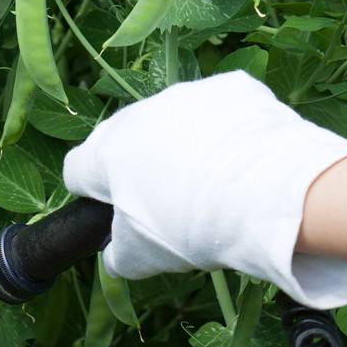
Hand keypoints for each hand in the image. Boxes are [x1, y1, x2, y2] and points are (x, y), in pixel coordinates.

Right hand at [62, 71, 346, 307]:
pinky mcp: (233, 87)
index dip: (94, 196)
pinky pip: (221, 112)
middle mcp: (140, 111)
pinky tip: (243, 163)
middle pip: (128, 142)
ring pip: (174, 123)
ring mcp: (188, 94)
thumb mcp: (141, 259)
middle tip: (173, 207)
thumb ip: (117, 254)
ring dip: (184, 148)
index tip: (118, 215)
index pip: (78, 170)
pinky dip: (226, 133)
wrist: (268, 195)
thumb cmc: (190, 229)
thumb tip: (117, 252)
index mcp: (106, 151)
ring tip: (215, 186)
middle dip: (142, 170)